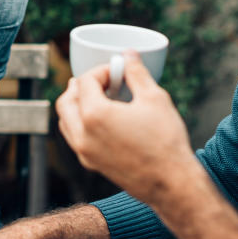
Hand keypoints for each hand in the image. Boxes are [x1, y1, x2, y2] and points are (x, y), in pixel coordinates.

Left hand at [55, 51, 200, 206]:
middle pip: (66, 100)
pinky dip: (80, 122)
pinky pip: (74, 137)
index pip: (86, 81)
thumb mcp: (154, 98)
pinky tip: (102, 119)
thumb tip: (129, 54)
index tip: (118, 70)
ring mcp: (84, 152)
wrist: (171, 184)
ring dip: (77, 104)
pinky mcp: (91, 164)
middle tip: (104, 80)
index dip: (102, 70)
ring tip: (101, 97)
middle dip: (82, 85)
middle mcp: (82, 135)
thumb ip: (136, 72)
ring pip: (66, 120)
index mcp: (94, 115)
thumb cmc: (165, 141)